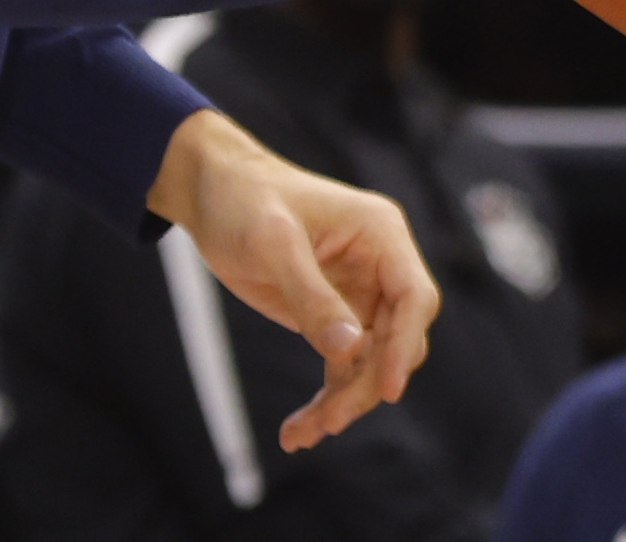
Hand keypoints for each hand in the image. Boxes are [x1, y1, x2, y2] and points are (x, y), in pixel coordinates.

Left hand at [148, 110, 437, 452]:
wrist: (211, 192)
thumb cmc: (246, 201)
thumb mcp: (274, 245)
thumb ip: (312, 297)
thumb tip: (350, 349)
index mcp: (381, 235)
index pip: (413, 297)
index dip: (405, 345)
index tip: (387, 390)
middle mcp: (379, 266)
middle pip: (396, 338)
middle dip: (367, 383)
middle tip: (329, 421)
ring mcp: (358, 294)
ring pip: (370, 361)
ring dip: (343, 400)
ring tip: (303, 433)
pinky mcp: (332, 316)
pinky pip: (341, 365)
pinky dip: (325, 397)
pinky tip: (298, 429)